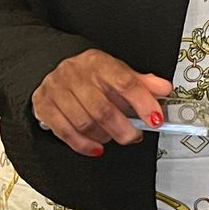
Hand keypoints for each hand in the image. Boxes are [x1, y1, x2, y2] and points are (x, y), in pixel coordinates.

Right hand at [31, 52, 173, 156]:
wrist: (53, 68)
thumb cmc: (90, 75)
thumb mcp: (118, 73)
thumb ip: (142, 83)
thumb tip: (164, 89)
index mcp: (99, 63)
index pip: (125, 83)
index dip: (143, 103)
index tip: (155, 119)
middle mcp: (76, 74)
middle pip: (103, 109)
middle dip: (123, 129)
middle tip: (134, 136)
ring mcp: (57, 89)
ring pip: (84, 123)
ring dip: (104, 136)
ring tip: (113, 137)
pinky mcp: (44, 105)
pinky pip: (65, 132)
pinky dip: (83, 145)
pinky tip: (96, 147)